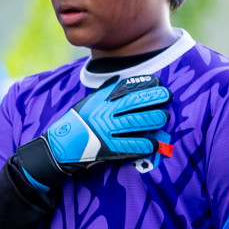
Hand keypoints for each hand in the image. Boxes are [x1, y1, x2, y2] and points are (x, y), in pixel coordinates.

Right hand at [16, 73, 172, 187]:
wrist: (61, 146)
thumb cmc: (78, 122)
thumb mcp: (89, 103)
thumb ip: (106, 93)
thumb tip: (121, 80)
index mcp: (99, 102)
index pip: (124, 91)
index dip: (143, 86)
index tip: (158, 83)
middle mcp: (103, 115)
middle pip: (132, 105)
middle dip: (152, 100)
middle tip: (167, 96)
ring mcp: (105, 131)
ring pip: (133, 123)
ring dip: (152, 120)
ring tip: (165, 117)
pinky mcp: (107, 148)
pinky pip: (128, 146)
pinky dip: (143, 144)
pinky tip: (155, 143)